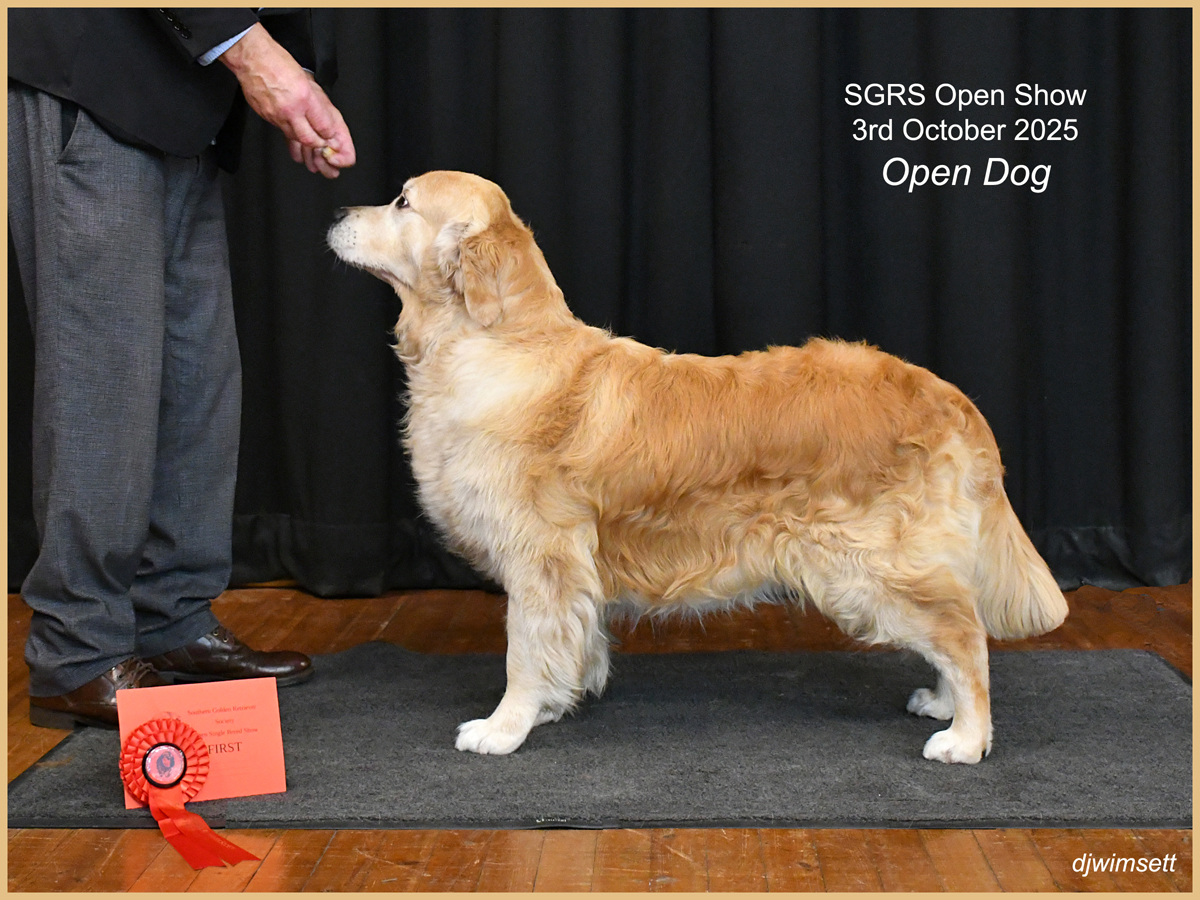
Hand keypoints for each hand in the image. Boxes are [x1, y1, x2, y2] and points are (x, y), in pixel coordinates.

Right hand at [220, 23, 355, 176]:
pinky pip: (282, 133)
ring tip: (314, 158)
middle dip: (319, 149)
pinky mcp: (267, 117)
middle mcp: (291, 109)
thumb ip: (317, 101)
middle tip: (325, 154)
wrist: (252, 59)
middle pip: (309, 140)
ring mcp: (277, 115)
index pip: (324, 127)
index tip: (333, 140)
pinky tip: (296, 147)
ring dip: (305, 148)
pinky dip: (291, 139)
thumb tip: (327, 119)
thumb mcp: (307, 80)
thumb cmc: (279, 63)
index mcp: (305, 97)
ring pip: (295, 139)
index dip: (330, 136)